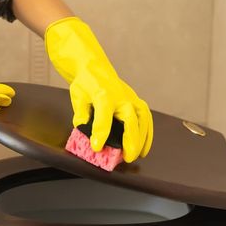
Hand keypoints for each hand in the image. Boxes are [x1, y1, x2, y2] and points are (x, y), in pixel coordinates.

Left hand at [45, 17, 152, 162]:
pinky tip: (144, 148)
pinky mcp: (137, 102)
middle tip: (125, 157)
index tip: (97, 147)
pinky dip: (147, 134)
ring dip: (141, 139)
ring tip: (136, 155)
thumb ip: (81, 113)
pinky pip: (146, 119)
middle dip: (130, 140)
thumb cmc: (86, 84)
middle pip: (130, 119)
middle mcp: (121, 96)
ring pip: (142, 120)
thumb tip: (82, 128)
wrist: (95, 68)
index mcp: (103, 94)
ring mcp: (132, 98)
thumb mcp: (78, 97)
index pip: (104, 115)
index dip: (101, 132)